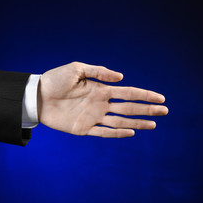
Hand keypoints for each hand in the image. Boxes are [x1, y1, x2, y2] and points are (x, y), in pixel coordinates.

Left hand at [37, 62, 167, 137]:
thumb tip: (121, 77)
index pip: (128, 93)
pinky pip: (103, 132)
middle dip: (147, 110)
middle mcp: (100, 104)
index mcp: (100, 89)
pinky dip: (117, 133)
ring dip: (137, 123)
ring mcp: (93, 117)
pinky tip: (130, 132)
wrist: (37, 96)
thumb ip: (99, 72)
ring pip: (120, 121)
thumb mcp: (77, 69)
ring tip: (154, 125)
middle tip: (165, 111)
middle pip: (129, 108)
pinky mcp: (83, 128)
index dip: (145, 95)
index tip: (160, 98)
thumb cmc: (55, 80)